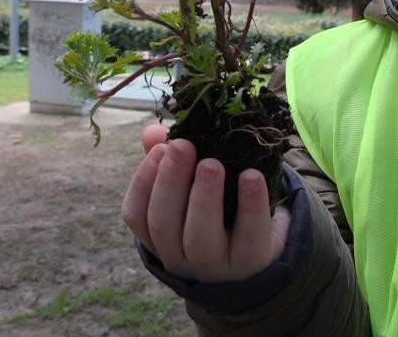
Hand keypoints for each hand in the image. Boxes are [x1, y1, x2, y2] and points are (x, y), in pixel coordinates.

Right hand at [122, 123, 290, 282]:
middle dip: (171, 182)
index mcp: (160, 237)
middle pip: (164, 225)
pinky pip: (249, 237)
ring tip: (211, 164)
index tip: (159, 149)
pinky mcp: (251, 263)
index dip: (143, 181)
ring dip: (204, 198)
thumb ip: (170, 161)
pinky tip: (252, 176)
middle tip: (182, 146)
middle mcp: (180, 257)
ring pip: (200, 239)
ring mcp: (215, 266)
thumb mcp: (192, 190)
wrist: (261, 257)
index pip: (137, 214)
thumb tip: (153, 131)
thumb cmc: (218, 215)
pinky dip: (251, 206)